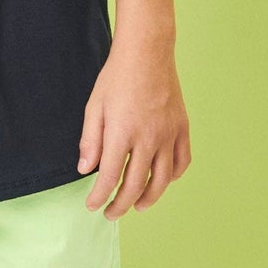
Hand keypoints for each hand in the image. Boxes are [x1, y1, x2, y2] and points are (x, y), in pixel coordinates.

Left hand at [78, 33, 190, 217]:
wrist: (147, 53)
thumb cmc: (116, 78)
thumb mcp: (94, 107)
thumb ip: (90, 141)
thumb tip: (84, 169)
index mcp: (122, 133)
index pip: (110, 177)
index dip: (100, 196)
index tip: (92, 206)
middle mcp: (148, 138)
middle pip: (136, 185)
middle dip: (121, 204)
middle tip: (111, 213)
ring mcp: (168, 134)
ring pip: (162, 179)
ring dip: (149, 198)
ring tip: (137, 206)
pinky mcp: (182, 128)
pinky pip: (182, 161)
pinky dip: (172, 176)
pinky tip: (162, 180)